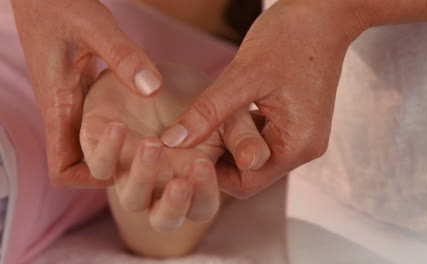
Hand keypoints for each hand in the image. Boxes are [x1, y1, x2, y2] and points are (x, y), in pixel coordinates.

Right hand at [11, 0, 162, 187]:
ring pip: (94, 145)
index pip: (62, 169)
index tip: (126, 168)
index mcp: (58, 107)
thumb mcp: (95, 26)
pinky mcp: (83, 93)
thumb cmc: (61, 6)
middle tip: (154, 160)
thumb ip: (123, 56)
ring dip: (123, 151)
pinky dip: (123, 129)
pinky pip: (101, 123)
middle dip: (117, 169)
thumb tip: (152, 89)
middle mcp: (64, 113)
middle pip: (84, 165)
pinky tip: (151, 119)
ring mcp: (74, 105)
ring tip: (160, 145)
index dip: (91, 179)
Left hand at [80, 64, 266, 230]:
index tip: (203, 165)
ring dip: (143, 177)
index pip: (200, 207)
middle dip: (173, 206)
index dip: (202, 194)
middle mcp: (161, 182)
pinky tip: (119, 126)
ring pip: (132, 200)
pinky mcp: (102, 150)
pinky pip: (100, 166)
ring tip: (153, 144)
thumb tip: (256, 160)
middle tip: (180, 181)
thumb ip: (243, 137)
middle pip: (164, 219)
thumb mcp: (228, 112)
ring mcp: (130, 170)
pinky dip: (108, 151)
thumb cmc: (195, 95)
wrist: (152, 70)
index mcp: (192, 180)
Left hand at [160, 0, 367, 197]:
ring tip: (202, 124)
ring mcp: (302, 136)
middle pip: (250, 172)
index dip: (211, 173)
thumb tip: (172, 141)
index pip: (246, 182)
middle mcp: (304, 148)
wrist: (325, 13)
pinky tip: (223, 113)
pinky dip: (242, 132)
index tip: (184, 153)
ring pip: (254, 156)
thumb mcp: (243, 76)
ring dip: (229, 143)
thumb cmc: (290, 37)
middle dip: (219, 158)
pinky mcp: (296, 123)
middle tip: (188, 138)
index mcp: (297, 145)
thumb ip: (207, 112)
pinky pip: (263, 139)